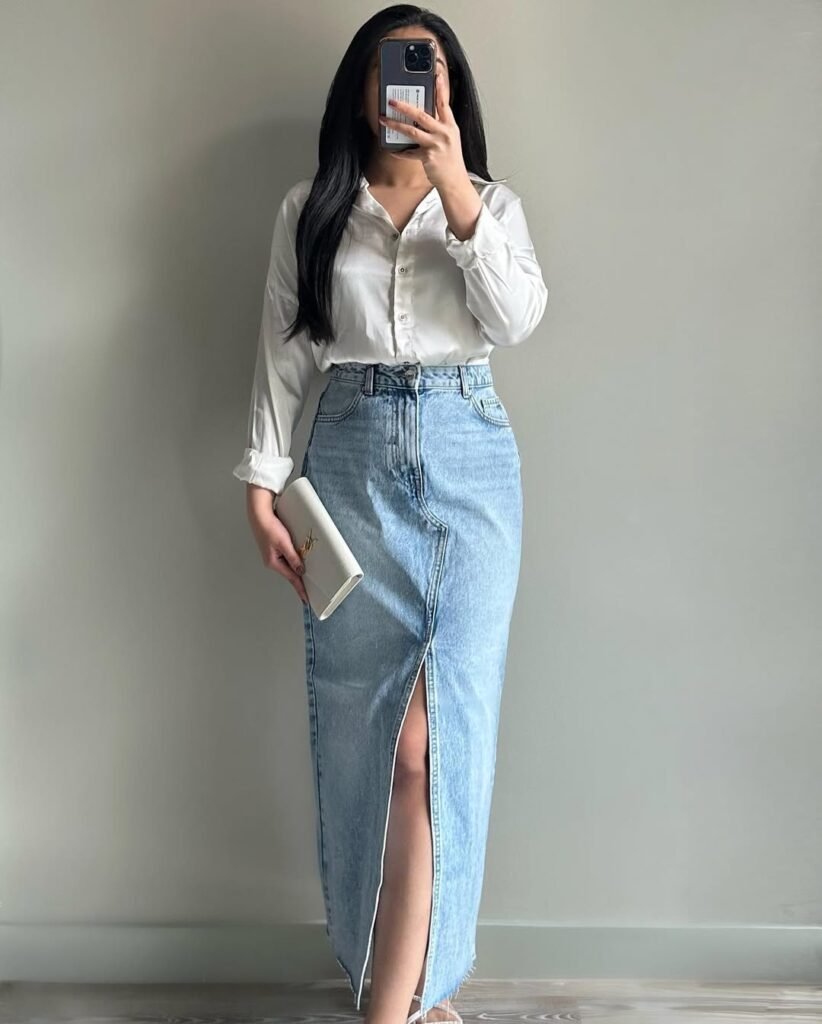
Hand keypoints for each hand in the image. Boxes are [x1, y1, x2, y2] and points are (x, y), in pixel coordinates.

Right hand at [246, 484, 308, 605]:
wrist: (259, 514)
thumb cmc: (269, 527)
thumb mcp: (284, 544)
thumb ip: (293, 558)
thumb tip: (300, 571)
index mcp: (273, 562)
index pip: (291, 579)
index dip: (300, 589)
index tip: (306, 599)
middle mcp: (272, 561)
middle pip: (290, 573)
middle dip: (299, 581)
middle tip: (309, 590)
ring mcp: (273, 555)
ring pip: (288, 565)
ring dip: (297, 569)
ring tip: (306, 577)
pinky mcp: (274, 548)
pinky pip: (286, 558)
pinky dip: (293, 560)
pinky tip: (298, 560)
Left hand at [378, 68, 469, 190]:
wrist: (455, 181)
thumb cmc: (450, 160)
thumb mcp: (449, 139)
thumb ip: (438, 126)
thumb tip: (420, 117)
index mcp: (450, 126)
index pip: (444, 103)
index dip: (440, 87)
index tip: (436, 73)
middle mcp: (444, 133)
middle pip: (422, 115)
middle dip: (405, 106)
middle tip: (392, 100)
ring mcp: (436, 145)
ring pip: (412, 131)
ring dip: (395, 124)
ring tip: (383, 119)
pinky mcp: (428, 157)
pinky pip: (409, 153)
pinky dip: (399, 152)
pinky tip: (392, 149)